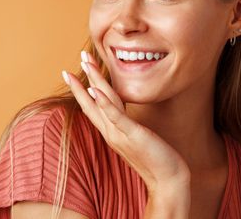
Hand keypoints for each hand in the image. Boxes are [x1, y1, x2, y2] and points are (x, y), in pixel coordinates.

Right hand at [61, 51, 190, 194]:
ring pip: (102, 103)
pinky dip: (104, 104)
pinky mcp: (133, 134)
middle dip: (81, 81)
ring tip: (84, 63)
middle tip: (74, 59)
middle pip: (91, 102)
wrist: (168, 180)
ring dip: (92, 81)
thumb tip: (123, 111)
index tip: (72, 72)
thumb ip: (126, 124)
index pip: (92, 107)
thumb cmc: (156, 157)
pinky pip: (116, 116)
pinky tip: (95, 90)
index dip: (81, 90)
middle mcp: (111, 132)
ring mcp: (120, 134)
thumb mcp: (136, 136)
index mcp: (111, 132)